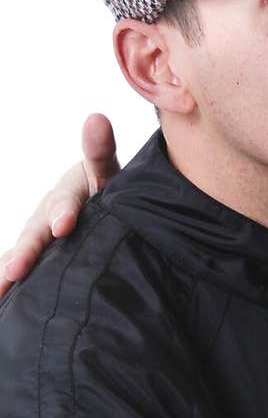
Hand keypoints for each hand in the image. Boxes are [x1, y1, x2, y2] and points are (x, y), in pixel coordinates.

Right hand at [0, 114, 118, 297]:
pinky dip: (8, 280)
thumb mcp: (106, 169)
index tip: (64, 226)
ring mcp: (40, 237)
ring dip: (8, 270)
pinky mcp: (40, 256)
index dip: (63, 212)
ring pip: (23, 252)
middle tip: (15, 271)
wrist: (103, 200)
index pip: (64, 202)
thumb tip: (95, 119)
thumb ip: (101, 150)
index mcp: (66, 193)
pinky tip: (1, 298)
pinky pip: (21, 266)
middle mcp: (46, 215)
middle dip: (26, 252)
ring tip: (0, 288)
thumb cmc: (107, 186)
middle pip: (35, 234)